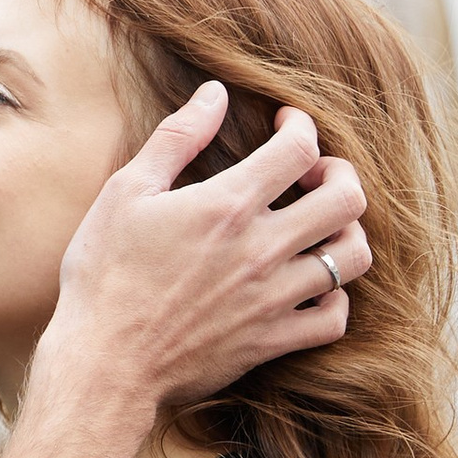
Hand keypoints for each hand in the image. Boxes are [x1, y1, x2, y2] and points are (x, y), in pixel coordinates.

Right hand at [1, 94, 370, 457]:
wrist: (105, 363)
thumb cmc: (105, 275)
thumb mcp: (126, 192)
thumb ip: (177, 138)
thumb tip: (215, 93)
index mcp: (228, 205)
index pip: (299, 149)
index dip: (301, 126)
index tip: (286, 126)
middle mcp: (263, 249)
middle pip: (347, 198)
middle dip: (340, 173)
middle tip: (315, 174)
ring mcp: (274, 298)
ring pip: (353, 257)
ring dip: (344, 232)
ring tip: (319, 226)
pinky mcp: (273, 341)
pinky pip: (336, 317)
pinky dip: (334, 296)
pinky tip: (310, 284)